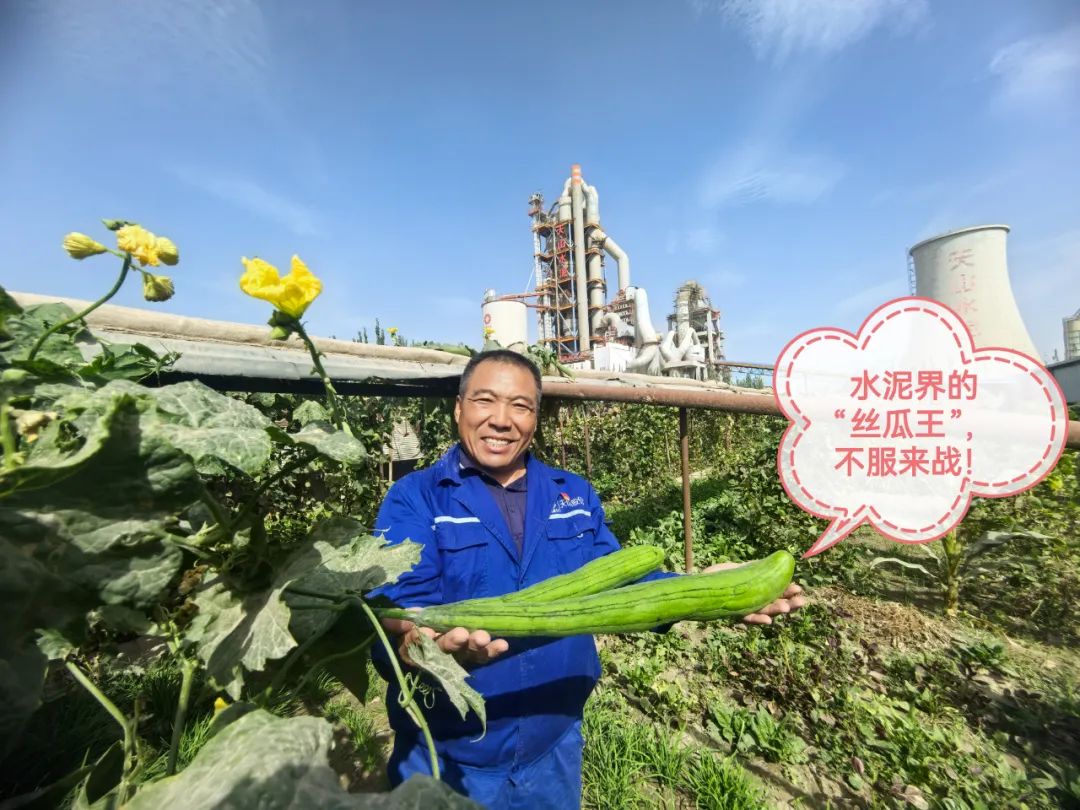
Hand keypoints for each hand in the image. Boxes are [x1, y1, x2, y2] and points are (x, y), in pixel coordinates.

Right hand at [381, 617, 509, 666]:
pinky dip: (493, 651)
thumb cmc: (422, 626)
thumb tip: (385, 620)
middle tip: (461, 634)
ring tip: (484, 637)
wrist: (443, 628)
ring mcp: (458, 659)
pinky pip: (483, 656)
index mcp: (416, 651)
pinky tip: (503, 644)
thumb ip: (402, 622)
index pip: (415, 647)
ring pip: (465, 654)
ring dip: (475, 646)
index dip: (419, 640)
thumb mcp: (409, 623)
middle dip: (452, 642)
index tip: (425, 632)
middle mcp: (437, 658)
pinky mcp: (474, 658)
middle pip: (443, 651)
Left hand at [701, 562, 806, 625]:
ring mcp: (745, 608)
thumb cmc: (723, 576)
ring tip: (786, 608)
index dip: (788, 593)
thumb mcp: (743, 569)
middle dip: (789, 604)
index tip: (799, 588)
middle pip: (774, 605)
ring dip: (776, 611)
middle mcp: (754, 602)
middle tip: (801, 601)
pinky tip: (768, 620)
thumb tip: (778, 559)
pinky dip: (757, 619)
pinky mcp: (734, 612)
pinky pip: (747, 618)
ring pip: (764, 612)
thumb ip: (758, 568)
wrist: (701, 582)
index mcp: (758, 592)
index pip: (777, 594)